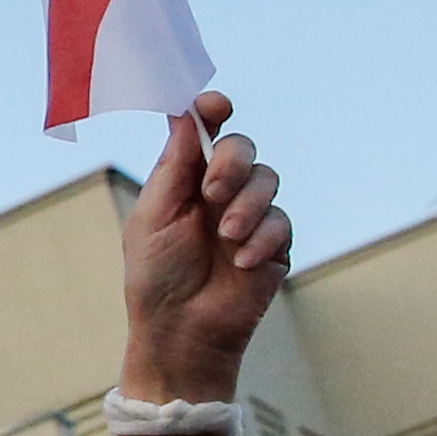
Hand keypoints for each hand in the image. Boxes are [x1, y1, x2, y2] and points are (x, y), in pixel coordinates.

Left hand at [117, 89, 288, 402]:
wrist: (181, 331)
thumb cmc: (156, 276)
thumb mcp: (154, 217)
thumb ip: (174, 167)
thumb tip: (185, 114)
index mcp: (184, 180)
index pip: (202, 132)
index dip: (210, 111)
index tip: (216, 104)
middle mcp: (219, 192)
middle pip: (243, 148)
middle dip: (233, 163)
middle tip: (214, 192)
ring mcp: (249, 216)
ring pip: (268, 180)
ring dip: (247, 206)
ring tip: (226, 237)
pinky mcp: (274, 244)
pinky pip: (282, 222)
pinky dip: (263, 237)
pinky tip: (242, 261)